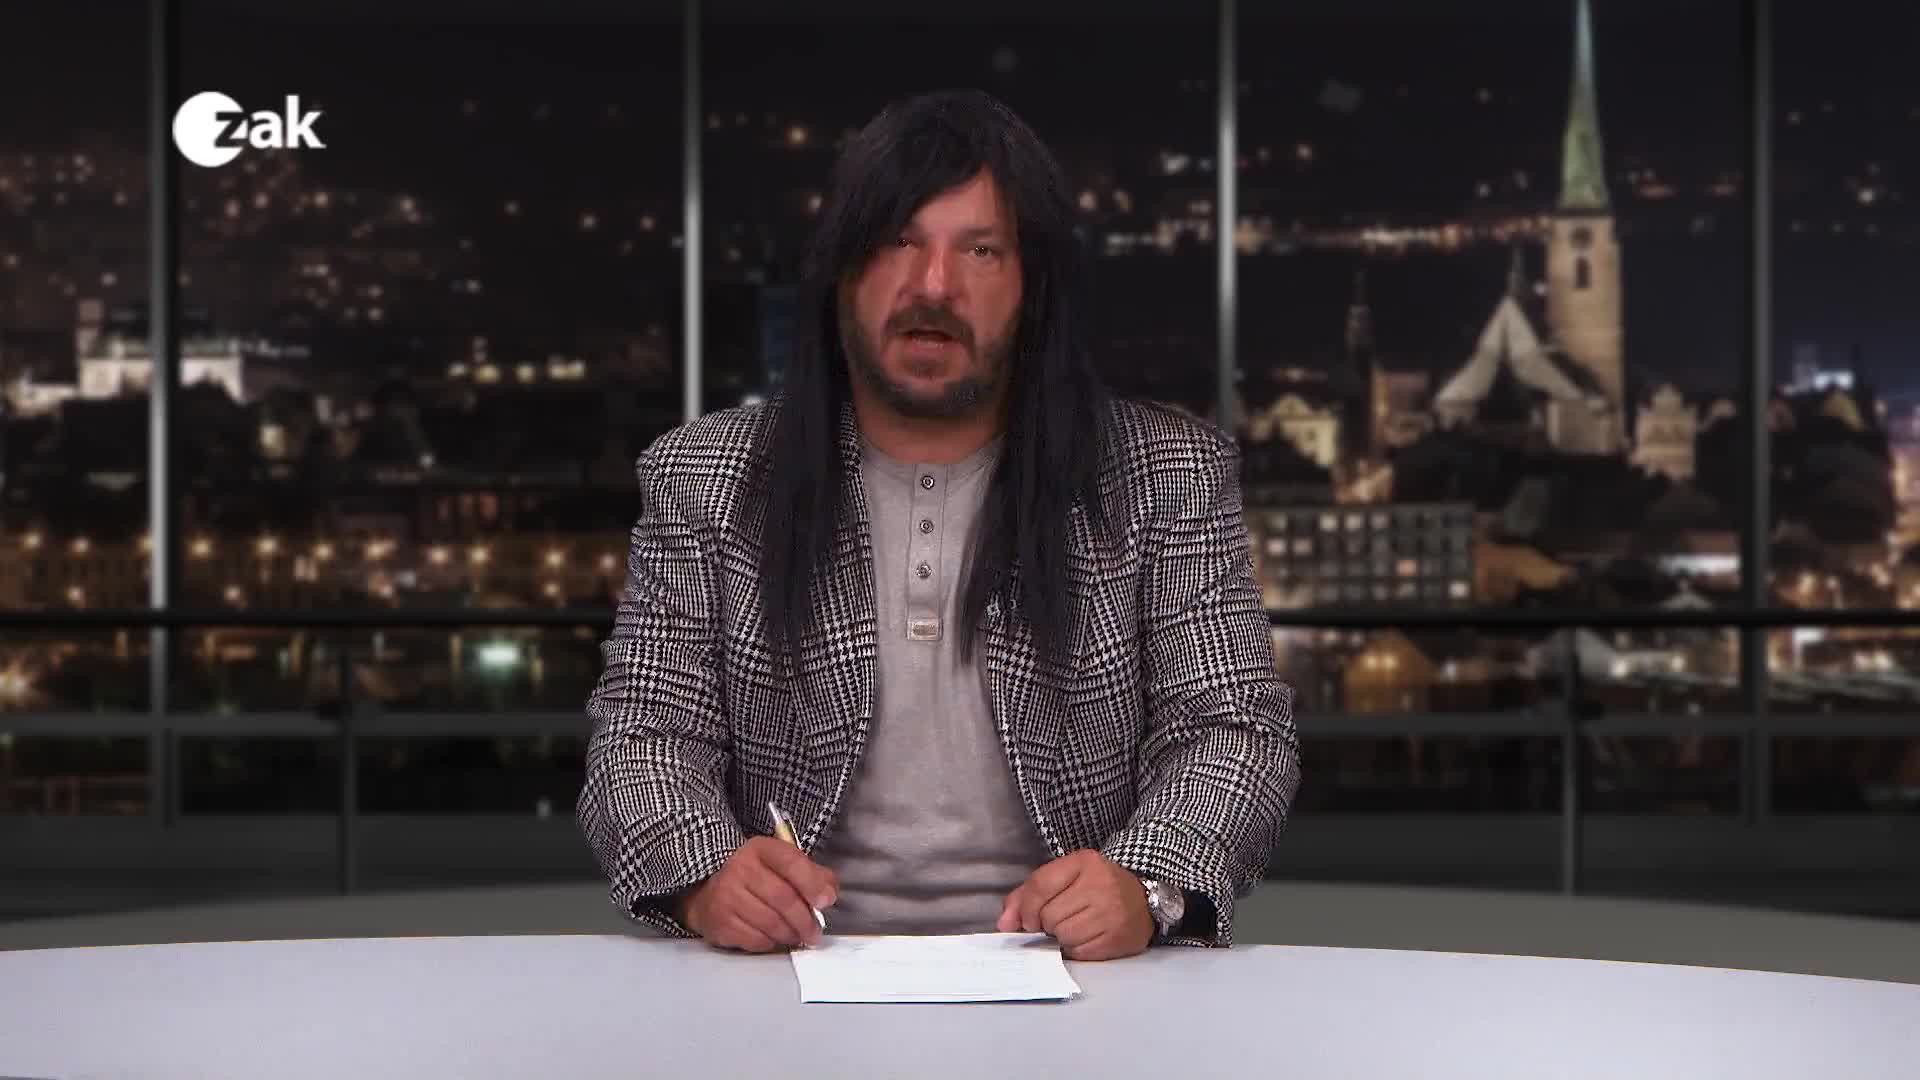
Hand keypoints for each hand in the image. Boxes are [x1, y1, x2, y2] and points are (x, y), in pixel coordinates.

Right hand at [678, 837, 837, 952]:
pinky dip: (771, 943)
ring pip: (771, 923)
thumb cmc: (755, 877)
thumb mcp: (782, 864)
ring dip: (790, 935)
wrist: (709, 889)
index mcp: (760, 848)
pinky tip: (774, 938)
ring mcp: (726, 896)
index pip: (790, 862)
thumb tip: (829, 894)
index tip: (826, 902)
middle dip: (805, 920)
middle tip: (815, 933)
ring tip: (796, 936)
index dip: (812, 884)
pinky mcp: (720, 922)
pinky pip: (755, 940)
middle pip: (783, 899)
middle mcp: (739, 868)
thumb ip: (812, 874)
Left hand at [995, 849, 1154, 960]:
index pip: (1040, 887)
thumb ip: (1027, 895)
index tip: (1027, 919)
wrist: (1142, 896)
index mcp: (1083, 863)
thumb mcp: (1062, 877)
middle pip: (1049, 917)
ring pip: (1064, 936)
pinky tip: (1084, 937)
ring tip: (1072, 927)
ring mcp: (1112, 913)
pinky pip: (1079, 952)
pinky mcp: (1119, 938)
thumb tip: (1004, 924)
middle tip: (1056, 920)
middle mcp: (1101, 886)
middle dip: (1046, 923)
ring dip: (1060, 937)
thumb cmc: (1094, 886)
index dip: (1025, 909)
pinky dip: (1074, 949)